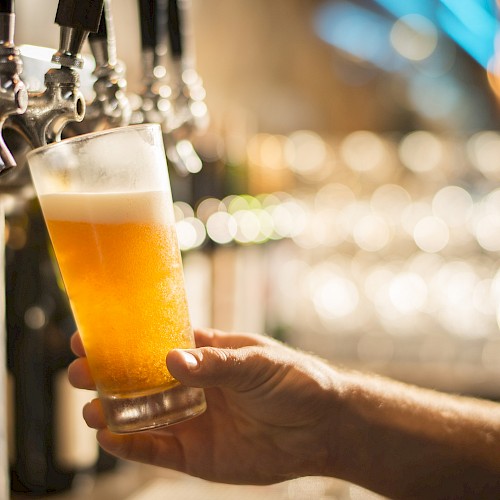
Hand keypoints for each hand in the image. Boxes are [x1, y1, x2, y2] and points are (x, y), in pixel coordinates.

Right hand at [68, 328, 341, 484]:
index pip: (156, 342)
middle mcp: (192, 385)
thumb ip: (216, 364)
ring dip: (112, 410)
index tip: (90, 333)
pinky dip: (132, 444)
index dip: (124, 338)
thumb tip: (171, 359)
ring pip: (141, 414)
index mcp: (205, 353)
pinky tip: (110, 436)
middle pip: (139, 379)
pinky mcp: (196, 453)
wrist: (321, 426)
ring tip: (90, 406)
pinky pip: (156, 449)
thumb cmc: (294, 380)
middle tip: (77, 370)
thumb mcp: (257, 363)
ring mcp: (191, 419)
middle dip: (107, 374)